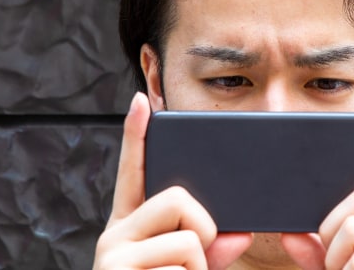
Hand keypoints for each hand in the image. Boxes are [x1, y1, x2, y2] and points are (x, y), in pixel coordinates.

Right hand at [93, 93, 252, 269]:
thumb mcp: (189, 268)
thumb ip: (212, 249)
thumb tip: (240, 234)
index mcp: (132, 228)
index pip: (134, 173)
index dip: (137, 135)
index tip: (140, 101)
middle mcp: (115, 234)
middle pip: (178, 198)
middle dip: (203, 231)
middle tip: (193, 262)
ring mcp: (113, 254)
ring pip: (189, 240)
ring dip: (199, 268)